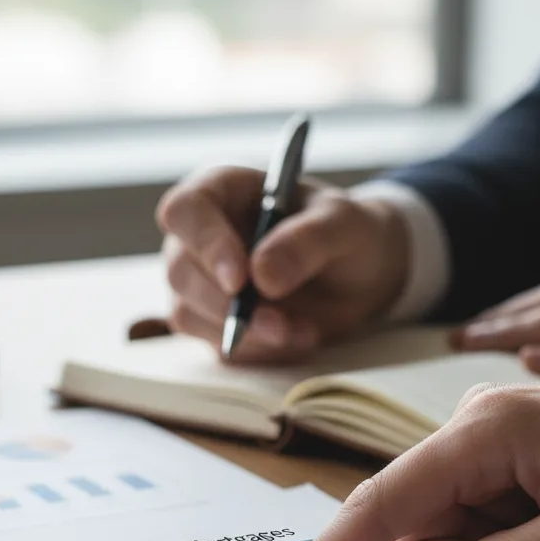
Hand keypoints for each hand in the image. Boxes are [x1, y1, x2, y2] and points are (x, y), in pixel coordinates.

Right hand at [156, 167, 408, 360]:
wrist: (359, 277)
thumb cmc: (347, 233)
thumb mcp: (344, 225)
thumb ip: (307, 241)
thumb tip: (262, 276)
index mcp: (223, 191)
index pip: (186, 209)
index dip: (205, 244)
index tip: (240, 280)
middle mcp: (200, 236)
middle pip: (180, 270)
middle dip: (228, 305)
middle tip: (281, 324)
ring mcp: (201, 281)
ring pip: (189, 313)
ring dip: (245, 333)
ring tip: (304, 331)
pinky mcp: (211, 322)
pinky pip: (214, 343)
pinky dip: (256, 349)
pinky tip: (295, 336)